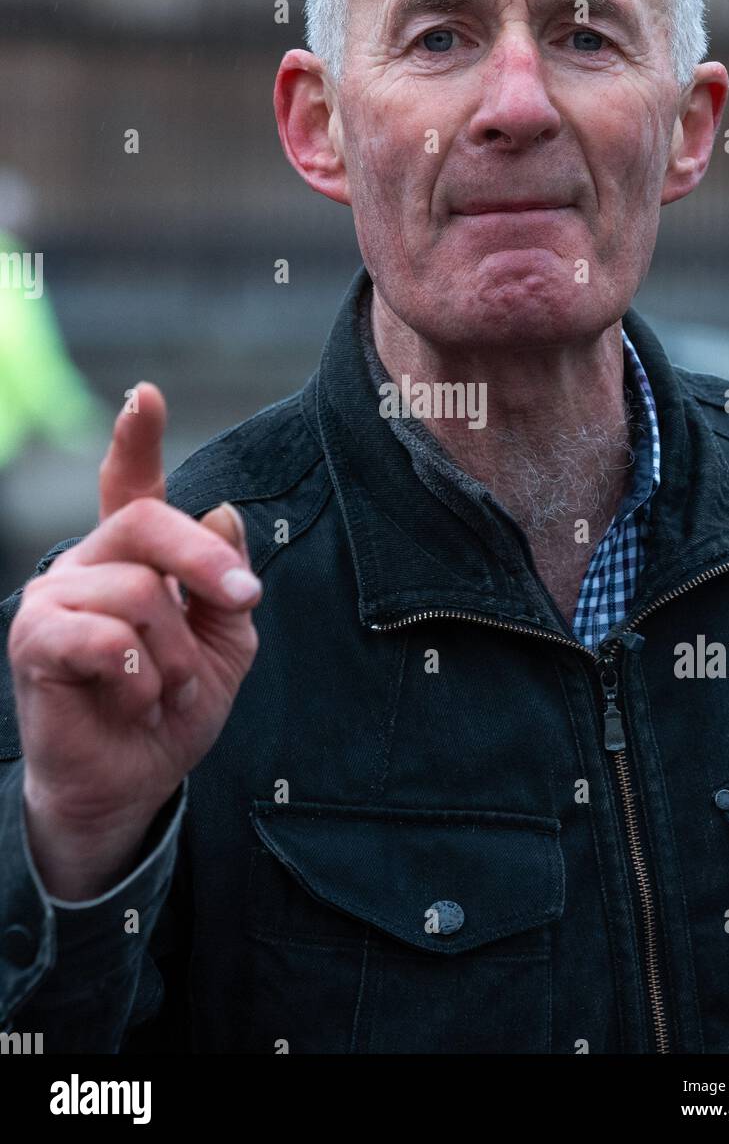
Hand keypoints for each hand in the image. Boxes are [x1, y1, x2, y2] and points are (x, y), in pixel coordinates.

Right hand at [9, 382, 261, 896]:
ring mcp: (56, 598)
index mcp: (134, 558)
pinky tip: (132, 701)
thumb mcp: (226, 645)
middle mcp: (89, 564)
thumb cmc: (173, 707)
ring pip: (139, 592)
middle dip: (208, 564)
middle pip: (150, 524)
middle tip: (244, 601)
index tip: (145, 395)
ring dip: (176, 655)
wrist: (133, 781)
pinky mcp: (35, 641)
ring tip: (165, 691)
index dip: (136, 440)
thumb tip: (221, 513)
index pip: (130, 487)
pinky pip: (105, 637)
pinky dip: (138, 678)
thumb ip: (223, 583)